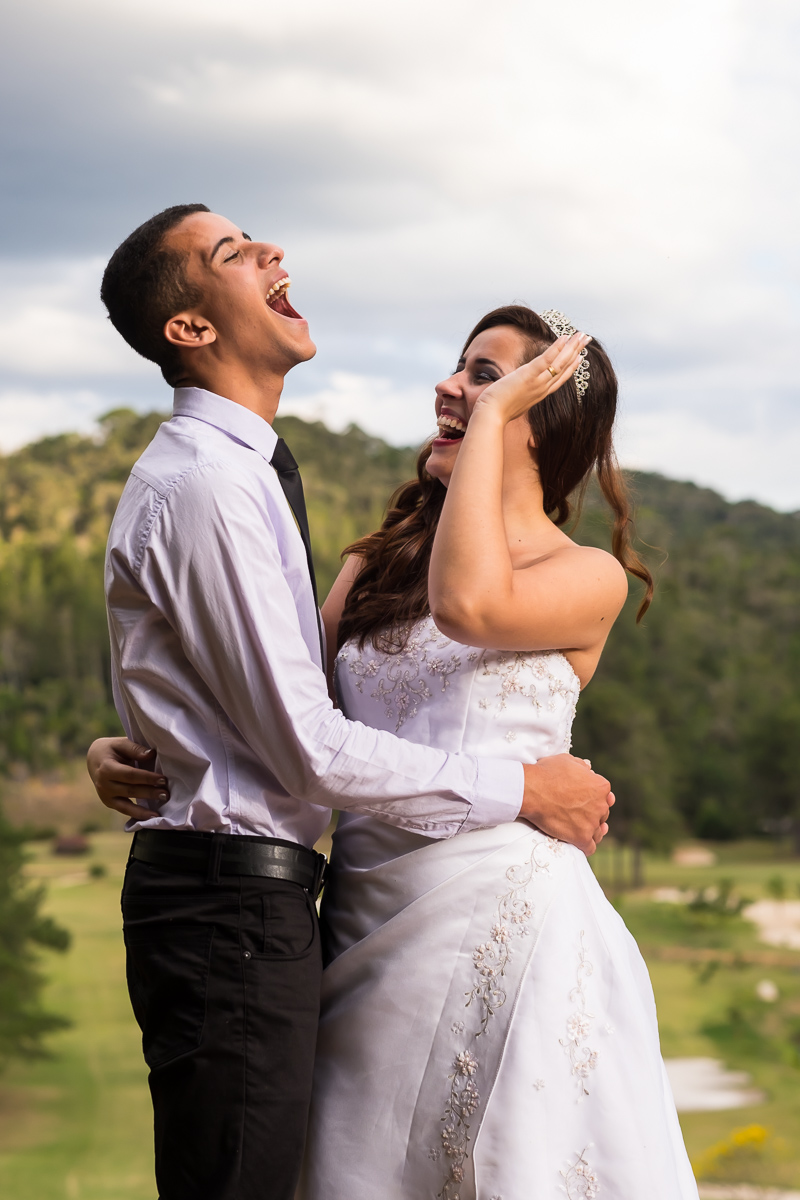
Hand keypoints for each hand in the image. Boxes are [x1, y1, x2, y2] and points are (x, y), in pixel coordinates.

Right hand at [86, 736, 169, 821]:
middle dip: (149, 792)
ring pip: (126, 805)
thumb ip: (135, 749)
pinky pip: (124, 810)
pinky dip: (137, 815)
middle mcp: (104, 784)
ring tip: (159, 813)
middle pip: (130, 790)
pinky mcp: (109, 803)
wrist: (94, 759)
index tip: (163, 779)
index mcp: (106, 768)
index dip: (147, 778)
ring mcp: (105, 796)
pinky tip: (150, 818)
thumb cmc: (111, 749)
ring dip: (144, 809)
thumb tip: (151, 754)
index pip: (130, 775)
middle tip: (166, 794)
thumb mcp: (121, 743)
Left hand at [474, 332, 590, 424]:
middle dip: (576, 352)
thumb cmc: (497, 411)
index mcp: (539, 394)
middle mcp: (542, 389)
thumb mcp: (514, 403)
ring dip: (572, 347)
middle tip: (586, 339)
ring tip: (581, 335)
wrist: (491, 416)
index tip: (579, 357)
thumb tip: (515, 392)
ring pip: (560, 363)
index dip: (570, 367)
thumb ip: (519, 395)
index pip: (559, 379)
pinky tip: (564, 337)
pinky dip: (556, 348)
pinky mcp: (528, 376)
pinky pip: (546, 360)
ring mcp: (537, 383)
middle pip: (564, 369)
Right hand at [520, 754, 612, 855]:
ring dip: (590, 831)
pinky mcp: (581, 837)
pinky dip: (585, 846)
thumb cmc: (547, 773)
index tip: (582, 800)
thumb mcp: (567, 760)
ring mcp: (592, 823)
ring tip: (577, 829)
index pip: (605, 796)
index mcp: (601, 786)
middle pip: (602, 814)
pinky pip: (590, 847)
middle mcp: (601, 805)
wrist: (532, 791)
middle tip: (576, 813)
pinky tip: (578, 843)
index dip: (593, 798)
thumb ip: (582, 766)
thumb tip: (588, 770)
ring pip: (598, 832)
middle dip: (592, 814)